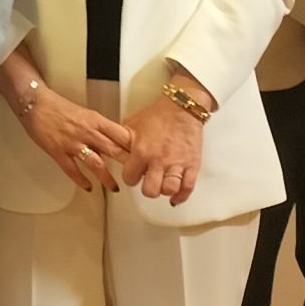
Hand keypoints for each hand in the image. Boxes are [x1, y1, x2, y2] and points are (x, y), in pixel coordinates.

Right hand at [14, 84, 131, 193]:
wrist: (34, 103)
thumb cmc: (58, 107)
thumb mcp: (85, 114)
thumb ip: (99, 129)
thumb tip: (114, 143)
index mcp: (95, 120)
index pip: (121, 135)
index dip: (134, 147)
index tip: (142, 157)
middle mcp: (87, 132)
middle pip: (113, 150)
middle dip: (127, 164)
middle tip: (136, 176)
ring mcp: (72, 143)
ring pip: (95, 163)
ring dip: (106, 178)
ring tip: (114, 188)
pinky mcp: (58, 151)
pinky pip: (72, 170)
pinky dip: (81, 180)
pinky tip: (88, 187)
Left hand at [120, 87, 206, 206]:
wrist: (181, 108)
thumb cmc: (157, 115)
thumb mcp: (131, 125)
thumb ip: (122, 140)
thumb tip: (112, 148)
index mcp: (141, 151)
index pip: (130, 178)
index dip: (130, 178)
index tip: (133, 175)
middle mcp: (159, 161)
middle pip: (150, 190)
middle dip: (147, 189)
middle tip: (148, 182)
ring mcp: (177, 164)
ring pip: (169, 190)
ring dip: (164, 190)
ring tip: (162, 184)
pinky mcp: (192, 165)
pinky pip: (187, 187)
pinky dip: (181, 196)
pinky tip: (174, 197)